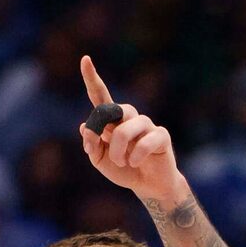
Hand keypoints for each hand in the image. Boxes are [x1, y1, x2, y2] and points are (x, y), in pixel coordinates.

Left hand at [78, 58, 183, 201]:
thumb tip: (83, 126)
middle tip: (105, 154)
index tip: (85, 59)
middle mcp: (129, 117)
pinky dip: (135, 157)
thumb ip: (92, 145)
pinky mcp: (161, 135)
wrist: (149, 186)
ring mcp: (146, 124)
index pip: (100, 96)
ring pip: (124, 129)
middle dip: (101, 133)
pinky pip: (144, 143)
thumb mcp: (101, 160)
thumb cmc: (125, 170)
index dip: (92, 78)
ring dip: (118, 150)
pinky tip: (136, 163)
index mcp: (113, 120)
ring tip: (123, 162)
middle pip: (111, 111)